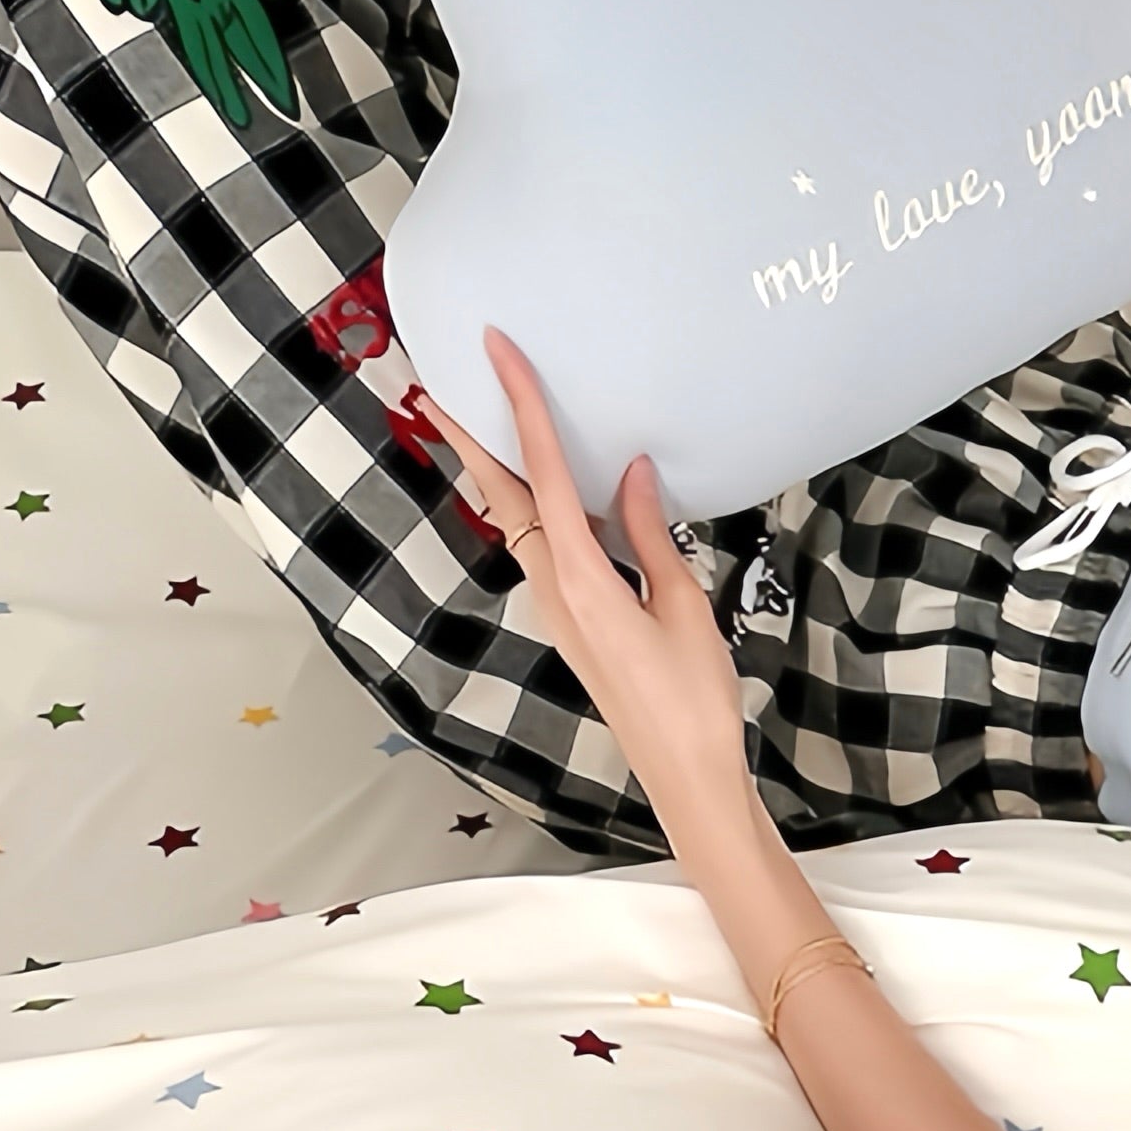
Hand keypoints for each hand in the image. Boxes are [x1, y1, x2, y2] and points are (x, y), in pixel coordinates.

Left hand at [421, 330, 752, 837]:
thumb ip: (650, 537)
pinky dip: (533, 507)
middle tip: (436, 386)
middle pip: (502, 497)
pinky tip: (546, 490)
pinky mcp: (571, 622)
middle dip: (469, 440)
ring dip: (496, 472)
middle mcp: (554, 590)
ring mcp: (558, 608)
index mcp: (582, 580)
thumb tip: (631, 473)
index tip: (496, 354)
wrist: (686, 777)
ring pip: (516, 523)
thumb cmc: (694, 700)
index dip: (521, 407)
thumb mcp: (683, 608)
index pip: (543, 474)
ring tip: (477, 424)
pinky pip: (543, 548)